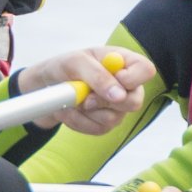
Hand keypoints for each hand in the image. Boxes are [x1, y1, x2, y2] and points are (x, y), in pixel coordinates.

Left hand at [21, 46, 158, 135]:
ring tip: (70, 100)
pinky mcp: (104, 123)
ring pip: (114, 119)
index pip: (146, 70)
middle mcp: (125, 85)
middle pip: (135, 101)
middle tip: (85, 98)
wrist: (45, 87)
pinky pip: (98, 129)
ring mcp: (116, 107)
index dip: (133, 79)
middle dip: (105, 102)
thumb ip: (98, 75)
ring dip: (86, 112)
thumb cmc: (63, 67)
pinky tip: (69, 110)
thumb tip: (119, 95)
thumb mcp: (75, 63)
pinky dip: (79, 121)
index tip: (113, 81)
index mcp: (122, 62)